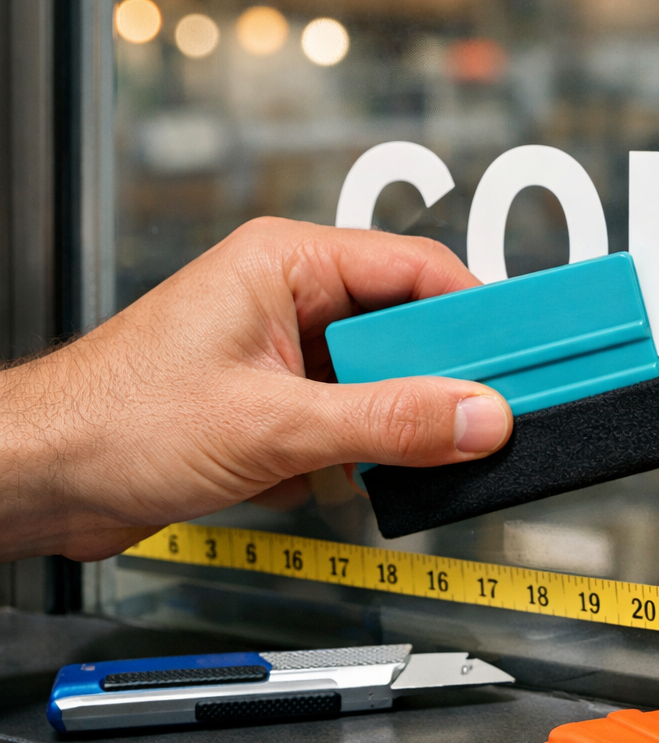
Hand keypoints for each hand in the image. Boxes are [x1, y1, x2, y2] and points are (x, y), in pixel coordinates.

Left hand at [0, 218, 512, 561]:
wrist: (38, 479)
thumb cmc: (112, 421)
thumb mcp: (275, 425)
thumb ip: (388, 422)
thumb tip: (476, 416)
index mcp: (287, 263)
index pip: (417, 268)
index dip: (478, 312)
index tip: (526, 353)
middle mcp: (289, 299)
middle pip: (407, 329)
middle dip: (440, 380)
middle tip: (486, 417)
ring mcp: (284, 354)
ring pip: (382, 381)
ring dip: (396, 425)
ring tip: (404, 456)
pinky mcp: (276, 404)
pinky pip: (352, 419)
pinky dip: (360, 454)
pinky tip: (344, 480)